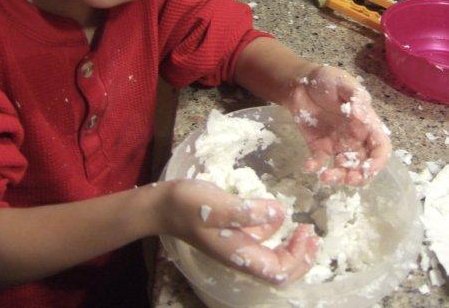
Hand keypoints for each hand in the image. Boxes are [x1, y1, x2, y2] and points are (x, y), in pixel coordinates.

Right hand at [160, 179, 317, 283]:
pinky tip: (274, 211)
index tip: (306, 232)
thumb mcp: (221, 206)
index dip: (298, 258)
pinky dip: (273, 228)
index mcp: (240, 254)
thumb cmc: (190, 206)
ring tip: (302, 226)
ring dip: (290, 244)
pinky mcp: (231, 229)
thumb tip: (282, 214)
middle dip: (300, 257)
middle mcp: (241, 253)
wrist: (163, 205)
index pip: (278, 271)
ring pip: (271, 252)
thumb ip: (251, 212)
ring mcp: (236, 242)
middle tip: (312, 234)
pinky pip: (258, 235)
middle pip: (278, 269)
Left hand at [287, 65, 391, 185]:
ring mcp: (336, 144)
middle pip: (363, 163)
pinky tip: (309, 166)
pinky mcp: (318, 146)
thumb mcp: (343, 82)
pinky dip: (315, 167)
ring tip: (325, 177)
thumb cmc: (326, 79)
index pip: (380, 147)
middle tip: (348, 179)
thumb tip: (362, 115)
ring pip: (343, 168)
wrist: (300, 81)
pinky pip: (320, 162)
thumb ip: (355, 97)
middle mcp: (354, 138)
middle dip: (359, 176)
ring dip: (338, 176)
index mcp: (366, 123)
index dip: (378, 161)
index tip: (368, 169)